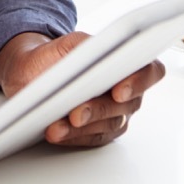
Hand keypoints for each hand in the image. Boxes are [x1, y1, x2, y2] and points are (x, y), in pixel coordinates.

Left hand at [0, 32, 165, 146]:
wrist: (34, 74)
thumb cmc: (54, 57)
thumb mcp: (67, 44)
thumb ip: (85, 45)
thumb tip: (95, 52)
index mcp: (128, 62)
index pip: (149, 71)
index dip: (139, 81)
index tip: (118, 91)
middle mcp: (128, 90)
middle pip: (126, 104)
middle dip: (98, 110)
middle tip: (76, 114)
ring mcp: (116, 114)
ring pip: (107, 125)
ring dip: (80, 128)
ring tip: (56, 127)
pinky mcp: (100, 133)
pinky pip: (91, 139)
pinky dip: (71, 137)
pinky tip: (56, 133)